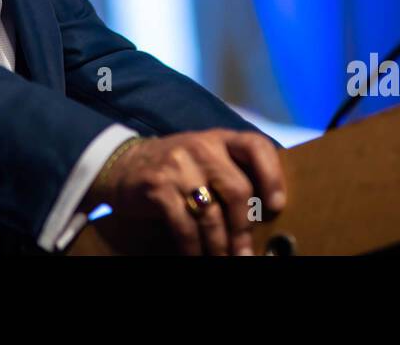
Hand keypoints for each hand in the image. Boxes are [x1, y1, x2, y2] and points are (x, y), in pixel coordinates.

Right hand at [86, 130, 285, 255]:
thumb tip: (263, 215)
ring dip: (220, 246)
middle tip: (245, 254)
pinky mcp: (158, 187)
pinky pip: (185, 226)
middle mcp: (201, 146)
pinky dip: (193, 249)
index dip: (272, 175)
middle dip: (243, 229)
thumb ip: (230, 174)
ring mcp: (178, 165)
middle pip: (237, 189)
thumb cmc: (176, 167)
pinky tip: (196, 257)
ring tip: (224, 260)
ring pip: (212, 214)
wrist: (123, 164)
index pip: (255, 145)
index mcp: (219, 138)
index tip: (276, 206)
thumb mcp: (204, 159)